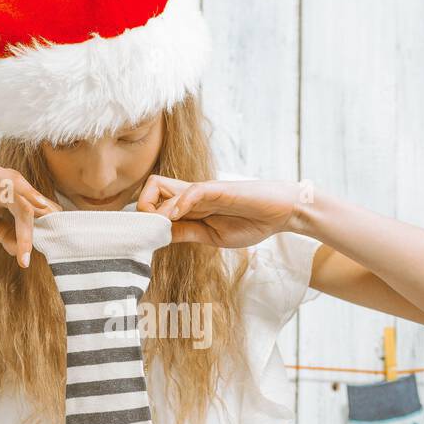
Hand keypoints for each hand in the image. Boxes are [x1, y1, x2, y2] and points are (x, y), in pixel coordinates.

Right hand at [0, 160, 60, 266]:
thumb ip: (4, 235)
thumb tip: (21, 252)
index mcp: (9, 197)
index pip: (33, 214)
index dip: (41, 231)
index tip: (45, 252)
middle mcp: (9, 186)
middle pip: (36, 207)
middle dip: (44, 228)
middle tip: (49, 249)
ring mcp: (1, 178)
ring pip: (25, 201)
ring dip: (29, 226)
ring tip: (31, 247)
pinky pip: (13, 184)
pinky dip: (26, 195)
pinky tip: (35, 209)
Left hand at [135, 175, 301, 247]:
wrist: (282, 212)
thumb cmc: (251, 223)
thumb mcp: (211, 236)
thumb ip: (186, 233)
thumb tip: (159, 236)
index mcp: (189, 207)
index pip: (153, 202)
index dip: (145, 218)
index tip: (147, 237)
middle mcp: (191, 195)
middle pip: (150, 188)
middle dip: (141, 210)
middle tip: (151, 231)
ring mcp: (203, 191)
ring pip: (162, 186)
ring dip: (155, 209)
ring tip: (164, 227)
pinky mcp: (219, 190)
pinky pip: (192, 191)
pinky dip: (179, 203)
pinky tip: (178, 216)